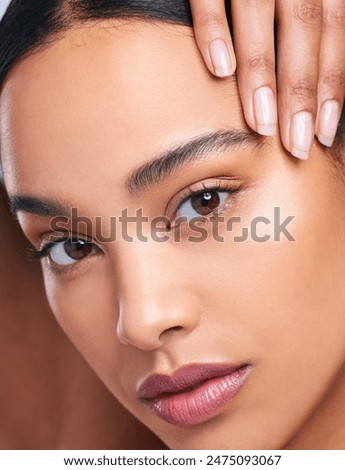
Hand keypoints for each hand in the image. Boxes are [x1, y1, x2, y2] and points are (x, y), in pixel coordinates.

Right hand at [189, 0, 344, 159]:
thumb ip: (303, 30)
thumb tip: (313, 92)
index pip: (331, 31)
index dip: (330, 83)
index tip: (323, 132)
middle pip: (302, 30)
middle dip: (299, 91)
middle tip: (295, 142)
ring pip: (259, 15)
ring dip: (261, 74)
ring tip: (261, 123)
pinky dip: (213, 31)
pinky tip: (220, 70)